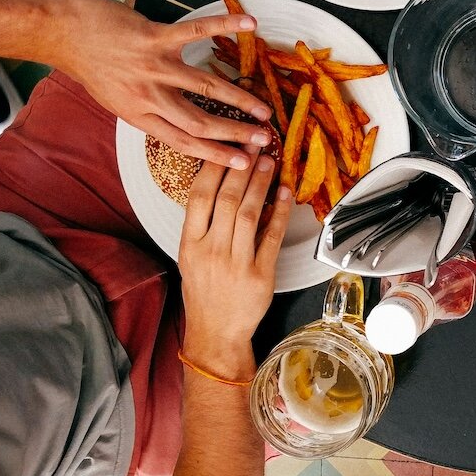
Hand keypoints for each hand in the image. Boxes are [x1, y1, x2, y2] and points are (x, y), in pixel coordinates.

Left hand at [56, 0, 273, 169]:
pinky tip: (249, 24)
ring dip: (239, 99)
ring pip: (205, 87)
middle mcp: (148, 96)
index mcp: (139, 115)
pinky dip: (224, 26)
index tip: (243, 163)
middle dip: (236, 133)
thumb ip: (147, 110)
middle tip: (264, 139)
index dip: (216, 155)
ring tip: (264, 108)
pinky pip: (195, 32)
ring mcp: (153, 66)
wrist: (60, 33)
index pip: (184, 142)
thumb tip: (178, 120)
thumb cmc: (89, 65)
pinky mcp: (154, 37)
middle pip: (200, 122)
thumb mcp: (115, 99)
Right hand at [178, 153, 291, 374]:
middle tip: (254, 144)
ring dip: (261, 184)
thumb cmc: (204, 291)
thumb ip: (202, 225)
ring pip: (250, 214)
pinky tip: (286, 193)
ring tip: (269, 162)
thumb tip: (220, 185)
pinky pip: (272, 237)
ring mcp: (236, 263)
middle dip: (242, 167)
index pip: (199, 196)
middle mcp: (211, 250)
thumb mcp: (191, 256)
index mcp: (190, 244)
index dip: (214, 167)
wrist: (216, 332)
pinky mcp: (261, 275)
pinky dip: (281, 213)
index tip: (227, 146)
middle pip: (227, 199)